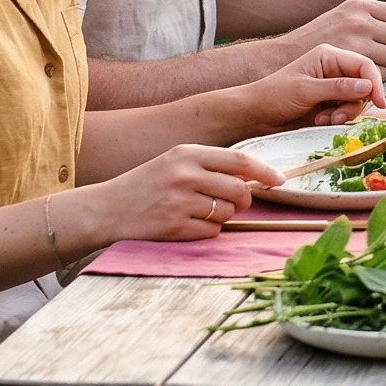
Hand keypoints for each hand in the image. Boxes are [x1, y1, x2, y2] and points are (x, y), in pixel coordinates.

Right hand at [75, 142, 281, 243]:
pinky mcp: (175, 227)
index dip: (264, 171)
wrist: (106, 209)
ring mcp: (180, 202)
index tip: (279, 180)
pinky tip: (186, 224)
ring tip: (199, 212)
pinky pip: (211, 232)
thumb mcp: (174, 162)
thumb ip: (210, 165)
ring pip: (227, 213)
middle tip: (233, 203)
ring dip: (222, 216)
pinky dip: (207, 232)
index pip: (239, 160)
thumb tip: (253, 177)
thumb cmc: (146, 185)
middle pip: (239, 190)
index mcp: (187, 153)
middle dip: (244, 200)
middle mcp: (185, 175)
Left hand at [242, 45, 385, 132]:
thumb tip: (369, 87)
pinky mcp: (332, 104)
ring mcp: (335, 87)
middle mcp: (336, 69)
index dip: (376, 83)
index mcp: (329, 56)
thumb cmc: (274, 96)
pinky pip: (349, 111)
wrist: (256, 114)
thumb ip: (339, 88)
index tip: (380, 103)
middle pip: (366, 85)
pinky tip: (322, 121)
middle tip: (337, 117)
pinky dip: (340, 119)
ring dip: (346, 114)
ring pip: (359, 101)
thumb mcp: (306, 90)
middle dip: (355, 104)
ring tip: (325, 120)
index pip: (364, 65)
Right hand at [272, 0, 385, 72]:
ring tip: (366, 73)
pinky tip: (357, 79)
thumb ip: (372, 24)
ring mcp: (353, 39)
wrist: (278, 63)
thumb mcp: (342, 23)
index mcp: (360, 5)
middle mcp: (359, 18)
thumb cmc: (313, 47)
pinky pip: (379, 76)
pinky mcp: (348, 62)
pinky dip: (373, 83)